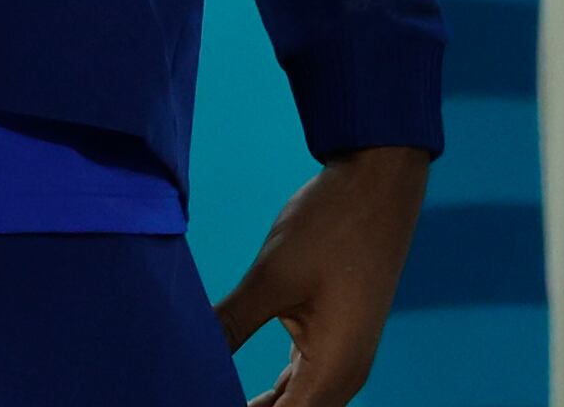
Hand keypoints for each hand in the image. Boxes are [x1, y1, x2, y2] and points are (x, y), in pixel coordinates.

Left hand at [214, 145, 434, 406]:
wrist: (380, 180)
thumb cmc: (334, 225)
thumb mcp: (272, 277)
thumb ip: (227, 327)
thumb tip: (183, 360)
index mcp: (332, 372)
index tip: (193, 396)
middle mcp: (343, 376)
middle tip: (191, 391)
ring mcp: (344, 358)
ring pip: (294, 405)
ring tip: (206, 392)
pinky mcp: (337, 338)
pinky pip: (301, 383)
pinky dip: (272, 393)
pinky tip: (235, 388)